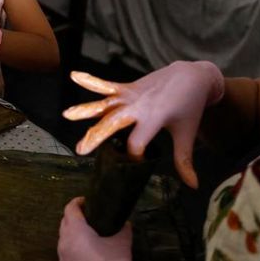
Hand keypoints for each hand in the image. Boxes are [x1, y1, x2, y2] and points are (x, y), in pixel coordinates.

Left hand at [58, 197, 131, 260]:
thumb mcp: (121, 245)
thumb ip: (123, 230)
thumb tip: (125, 223)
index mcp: (75, 231)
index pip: (70, 208)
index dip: (78, 202)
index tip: (87, 200)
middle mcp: (64, 241)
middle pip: (64, 222)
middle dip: (75, 215)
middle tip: (89, 214)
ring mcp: (62, 256)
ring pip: (64, 237)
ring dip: (73, 231)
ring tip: (89, 232)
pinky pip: (66, 250)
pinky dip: (73, 245)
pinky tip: (87, 250)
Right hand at [63, 61, 223, 187]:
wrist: (191, 76)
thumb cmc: (189, 107)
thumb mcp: (187, 134)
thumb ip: (184, 160)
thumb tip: (192, 186)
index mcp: (154, 118)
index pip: (137, 141)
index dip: (134, 155)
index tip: (136, 163)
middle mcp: (139, 106)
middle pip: (113, 122)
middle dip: (97, 136)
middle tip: (80, 150)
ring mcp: (131, 95)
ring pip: (105, 103)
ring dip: (86, 109)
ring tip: (66, 114)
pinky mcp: (127, 87)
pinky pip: (107, 85)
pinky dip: (91, 81)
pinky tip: (74, 75)